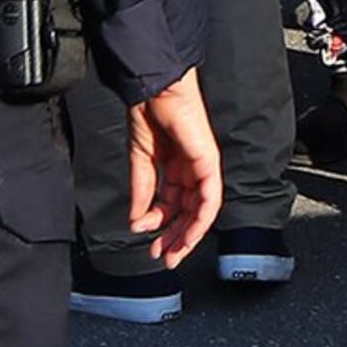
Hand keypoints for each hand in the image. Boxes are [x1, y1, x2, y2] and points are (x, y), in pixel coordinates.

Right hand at [126, 69, 224, 268]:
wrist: (153, 89)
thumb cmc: (148, 113)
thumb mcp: (140, 160)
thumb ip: (142, 191)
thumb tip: (136, 221)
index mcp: (176, 166)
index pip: (173, 205)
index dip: (162, 227)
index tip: (150, 244)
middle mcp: (191, 169)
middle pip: (189, 212)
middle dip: (176, 238)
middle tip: (165, 257)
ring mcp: (202, 165)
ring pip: (202, 210)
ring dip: (188, 234)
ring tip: (172, 251)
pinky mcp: (209, 161)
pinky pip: (210, 196)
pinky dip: (200, 217)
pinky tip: (186, 231)